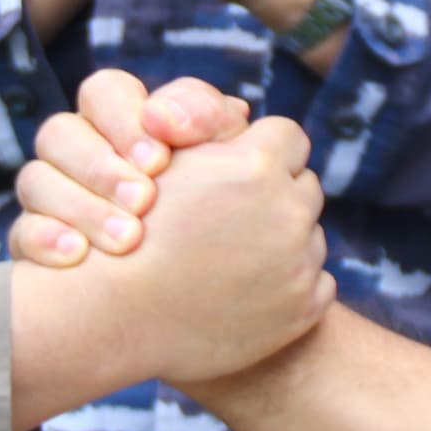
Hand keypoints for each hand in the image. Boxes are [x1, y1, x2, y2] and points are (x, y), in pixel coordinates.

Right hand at [6, 115, 331, 410]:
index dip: (262, 151)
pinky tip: (244, 290)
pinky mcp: (303, 309)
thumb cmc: (130, 229)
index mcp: (257, 164)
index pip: (289, 137)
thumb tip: (245, 114)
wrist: (114, 316)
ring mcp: (300, 264)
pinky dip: (289, 288)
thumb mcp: (165, 159)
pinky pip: (316, 284)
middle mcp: (288, 212)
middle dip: (277, 195)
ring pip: (311, 237)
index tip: (238, 171)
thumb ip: (210, 129)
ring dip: (283, 242)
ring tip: (231, 258)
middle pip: (304, 186)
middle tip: (232, 217)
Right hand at [13, 69, 251, 263]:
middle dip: (103, 167)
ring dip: (82, 206)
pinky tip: (78, 255)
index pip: (104, 92)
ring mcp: (51, 194)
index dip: (125, 119)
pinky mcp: (36, 240)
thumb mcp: (230, 156)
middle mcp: (78, 150)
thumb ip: (209, 120)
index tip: (160, 159)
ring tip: (127, 239)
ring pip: (36, 179)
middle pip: (60, 132)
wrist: (209, 282)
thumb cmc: (220, 204)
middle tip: (145, 201)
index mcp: (121, 118)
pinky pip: (22, 231)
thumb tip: (173, 113)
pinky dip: (47, 239)